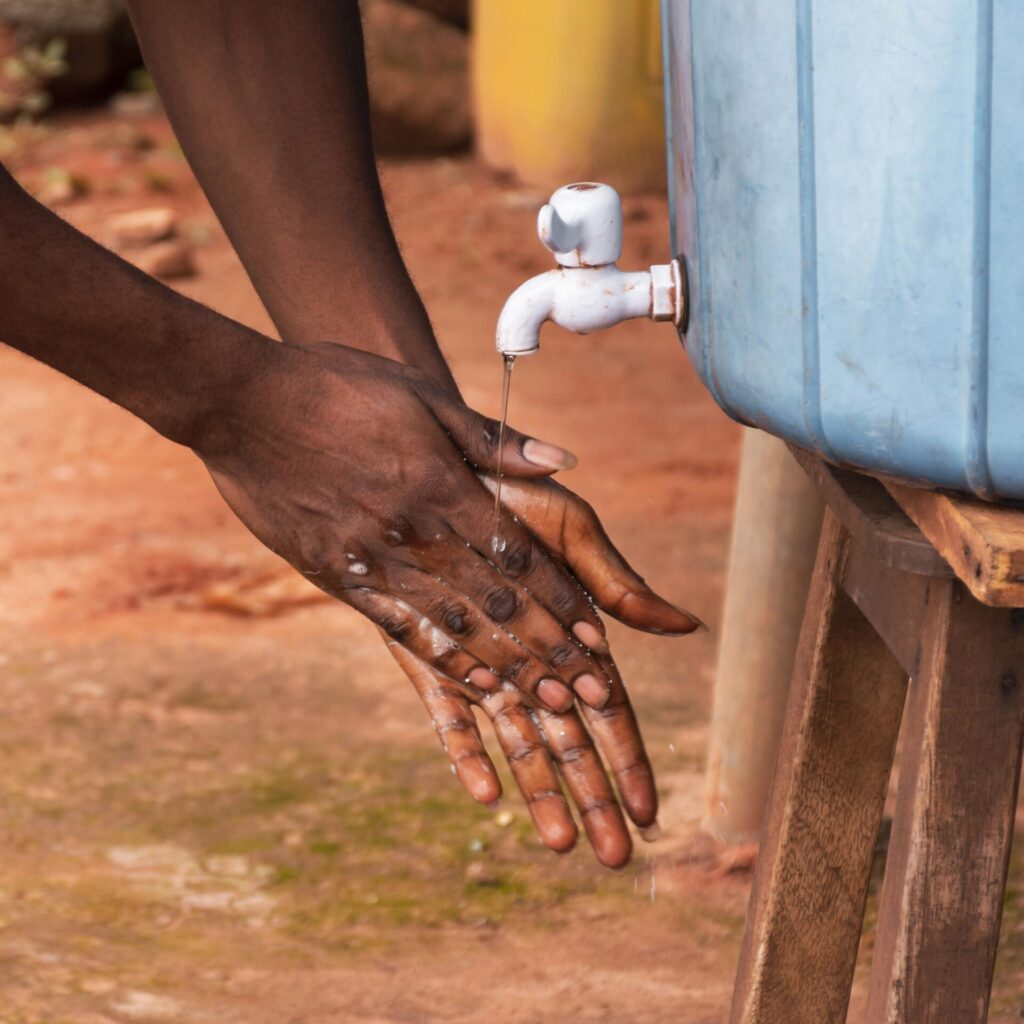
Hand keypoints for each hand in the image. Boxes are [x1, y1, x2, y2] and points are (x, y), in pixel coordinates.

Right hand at [197, 341, 691, 713]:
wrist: (242, 405)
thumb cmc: (337, 388)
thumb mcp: (422, 398)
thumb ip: (494, 440)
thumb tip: (562, 461)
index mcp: (443, 486)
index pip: (518, 557)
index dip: (561, 601)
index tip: (597, 637)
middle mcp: (415, 533)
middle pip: (495, 603)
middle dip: (548, 649)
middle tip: (586, 693)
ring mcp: (374, 561)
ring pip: (454, 625)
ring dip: (506, 666)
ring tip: (546, 704)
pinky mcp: (337, 577)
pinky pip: (399, 628)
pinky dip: (442, 659)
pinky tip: (474, 684)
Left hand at [390, 474, 702, 868]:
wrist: (431, 472)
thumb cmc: (512, 494)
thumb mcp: (571, 530)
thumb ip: (617, 583)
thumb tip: (687, 625)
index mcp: (571, 633)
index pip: (608, 710)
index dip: (629, 759)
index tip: (651, 812)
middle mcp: (528, 658)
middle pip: (567, 741)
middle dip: (593, 798)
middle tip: (614, 858)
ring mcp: (480, 663)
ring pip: (515, 741)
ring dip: (539, 792)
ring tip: (562, 845)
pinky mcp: (427, 658)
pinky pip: (448, 714)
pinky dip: (466, 754)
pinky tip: (484, 796)